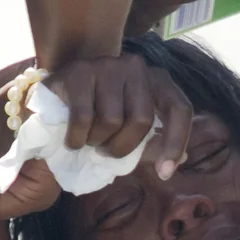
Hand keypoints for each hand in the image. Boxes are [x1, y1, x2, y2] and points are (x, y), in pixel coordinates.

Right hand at [44, 51, 192, 176]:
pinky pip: (84, 119)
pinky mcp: (78, 72)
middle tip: (107, 151)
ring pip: (111, 121)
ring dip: (97, 142)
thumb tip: (182, 158)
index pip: (179, 108)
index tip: (165, 173)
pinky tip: (72, 140)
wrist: (57, 98)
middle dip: (122, 147)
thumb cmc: (101, 115)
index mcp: (156, 80)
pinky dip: (77, 139)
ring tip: (89, 139)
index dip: (175, 142)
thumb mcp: (131, 131)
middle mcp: (135, 66)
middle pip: (141, 120)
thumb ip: (155, 143)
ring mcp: (106, 65)